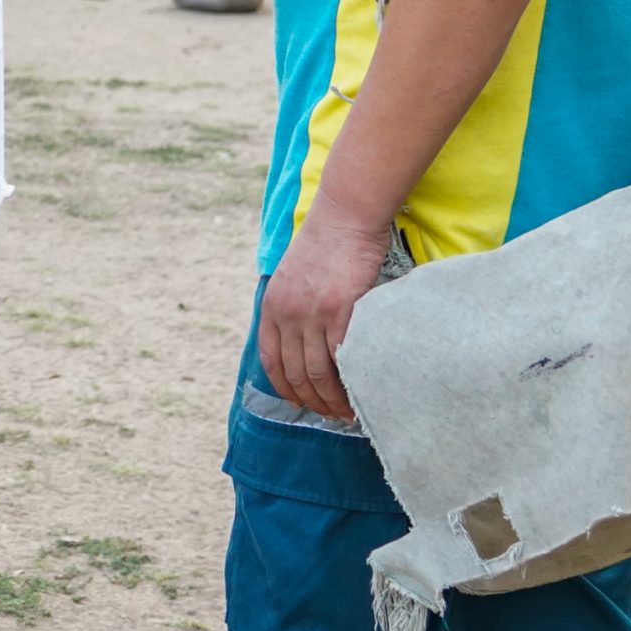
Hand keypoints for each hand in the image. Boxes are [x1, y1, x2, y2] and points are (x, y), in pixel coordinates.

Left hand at [257, 204, 391, 422]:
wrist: (345, 216)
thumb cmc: (327, 243)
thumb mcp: (293, 276)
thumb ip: (292, 306)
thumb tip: (303, 340)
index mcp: (272, 306)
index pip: (271, 360)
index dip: (285, 388)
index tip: (301, 402)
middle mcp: (287, 313)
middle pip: (295, 373)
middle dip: (313, 401)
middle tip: (331, 415)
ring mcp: (312, 314)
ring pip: (317, 373)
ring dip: (332, 399)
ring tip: (347, 412)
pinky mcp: (340, 311)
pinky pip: (341, 358)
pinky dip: (349, 382)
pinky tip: (360, 391)